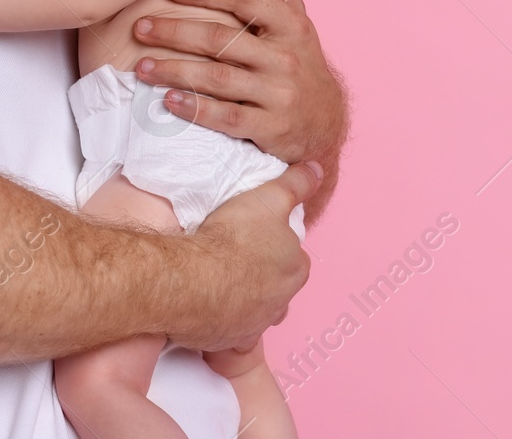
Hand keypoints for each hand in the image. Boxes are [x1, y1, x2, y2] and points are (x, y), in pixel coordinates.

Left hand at [134, 0, 348, 167]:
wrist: (326, 122)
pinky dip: (195, 109)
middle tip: (139, 28)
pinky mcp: (271, 128)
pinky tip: (169, 101)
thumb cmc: (299, 60)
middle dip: (177, 32)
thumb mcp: (295, 16)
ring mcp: (279, 94)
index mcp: (291, 24)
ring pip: (220, 78)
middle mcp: (286, 57)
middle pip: (224, 39)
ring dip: (176, 71)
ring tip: (142, 67)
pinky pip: (227, 117)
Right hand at [173, 161, 320, 351]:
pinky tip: (212, 313)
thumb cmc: (234, 237)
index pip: (296, 259)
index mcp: (295, 269)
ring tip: (223, 286)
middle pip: (279, 289)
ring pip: (258, 313)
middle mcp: (282, 301)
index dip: (277, 249)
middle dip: (265, 280)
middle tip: (238, 263)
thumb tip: (317, 169)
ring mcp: (258, 324)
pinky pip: (234, 337)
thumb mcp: (269, 198)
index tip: (258, 242)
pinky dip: (227, 327)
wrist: (194, 279)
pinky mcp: (232, 340)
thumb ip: (295, 184)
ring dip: (247, 303)